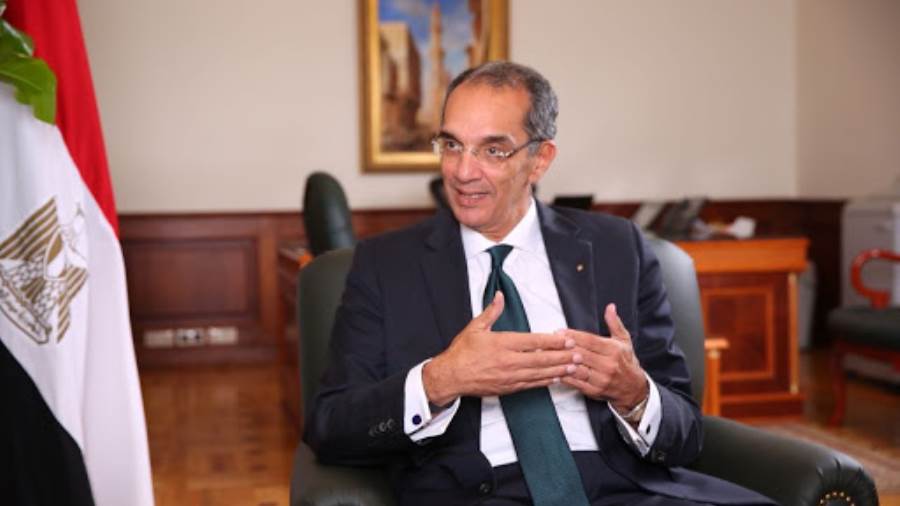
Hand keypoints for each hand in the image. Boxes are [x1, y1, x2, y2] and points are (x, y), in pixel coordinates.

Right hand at [423, 292, 577, 405]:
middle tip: (579, 354)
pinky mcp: (508, 388)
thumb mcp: (475, 328)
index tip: (568, 339)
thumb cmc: (462, 352)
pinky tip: (556, 378)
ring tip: (574, 367)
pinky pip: (531, 384)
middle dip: (562, 356)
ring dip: (558, 370)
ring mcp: (509, 376)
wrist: (451, 376)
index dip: (553, 341)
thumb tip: (499, 296)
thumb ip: (491, 312)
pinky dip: (545, 381)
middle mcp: (508, 361)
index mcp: (502, 343)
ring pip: (539, 373)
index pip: (534, 341)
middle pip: (541, 358)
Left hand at [560, 303, 648, 413]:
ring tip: (548, 355)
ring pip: (577, 369)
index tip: (559, 331)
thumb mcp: (624, 341)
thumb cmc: (627, 362)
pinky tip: (555, 370)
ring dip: (561, 362)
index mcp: (614, 350)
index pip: (590, 340)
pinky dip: (564, 376)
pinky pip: (576, 382)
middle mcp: (608, 365)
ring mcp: (601, 379)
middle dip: (563, 347)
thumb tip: (610, 307)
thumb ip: (615, 323)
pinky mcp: (594, 391)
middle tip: (549, 342)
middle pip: (581, 354)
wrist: (634, 389)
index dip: (573, 336)